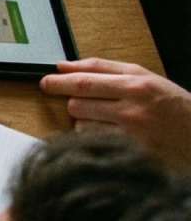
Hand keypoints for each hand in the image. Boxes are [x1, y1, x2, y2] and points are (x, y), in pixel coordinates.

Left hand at [42, 58, 190, 169]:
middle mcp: (132, 109)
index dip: (59, 82)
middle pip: (77, 104)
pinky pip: (94, 145)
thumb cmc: (173, 106)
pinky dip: (94, 140)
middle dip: (74, 103)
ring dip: (85, 123)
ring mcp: (131, 135)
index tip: (46, 82)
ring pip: (82, 126)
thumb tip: (64, 65)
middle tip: (82, 103)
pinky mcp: (128, 154)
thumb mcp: (146, 78)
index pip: (84, 81)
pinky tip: (111, 136)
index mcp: (137, 85)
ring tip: (108, 121)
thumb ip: (104, 68)